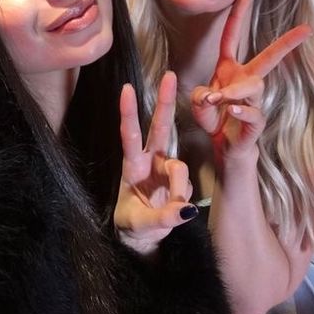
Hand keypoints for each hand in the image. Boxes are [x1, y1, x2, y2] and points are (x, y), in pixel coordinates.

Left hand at [114, 71, 197, 256]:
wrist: (143, 238)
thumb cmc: (133, 226)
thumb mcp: (141, 225)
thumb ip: (163, 218)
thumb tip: (187, 209)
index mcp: (131, 166)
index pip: (129, 135)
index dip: (129, 112)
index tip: (126, 89)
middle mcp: (149, 161)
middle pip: (159, 127)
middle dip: (165, 101)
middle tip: (170, 75)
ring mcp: (165, 169)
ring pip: (179, 166)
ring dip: (179, 188)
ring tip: (174, 211)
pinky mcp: (178, 180)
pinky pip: (187, 185)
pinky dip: (184, 200)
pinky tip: (176, 210)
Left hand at [190, 0, 310, 165]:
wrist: (224, 146)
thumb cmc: (214, 118)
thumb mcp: (199, 103)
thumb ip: (200, 96)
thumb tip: (210, 96)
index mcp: (229, 69)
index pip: (232, 38)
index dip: (237, 16)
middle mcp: (245, 81)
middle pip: (268, 58)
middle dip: (285, 43)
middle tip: (305, 30)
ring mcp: (253, 101)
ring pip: (255, 86)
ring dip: (235, 90)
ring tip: (218, 100)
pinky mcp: (256, 122)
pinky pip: (253, 113)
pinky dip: (242, 111)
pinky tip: (233, 112)